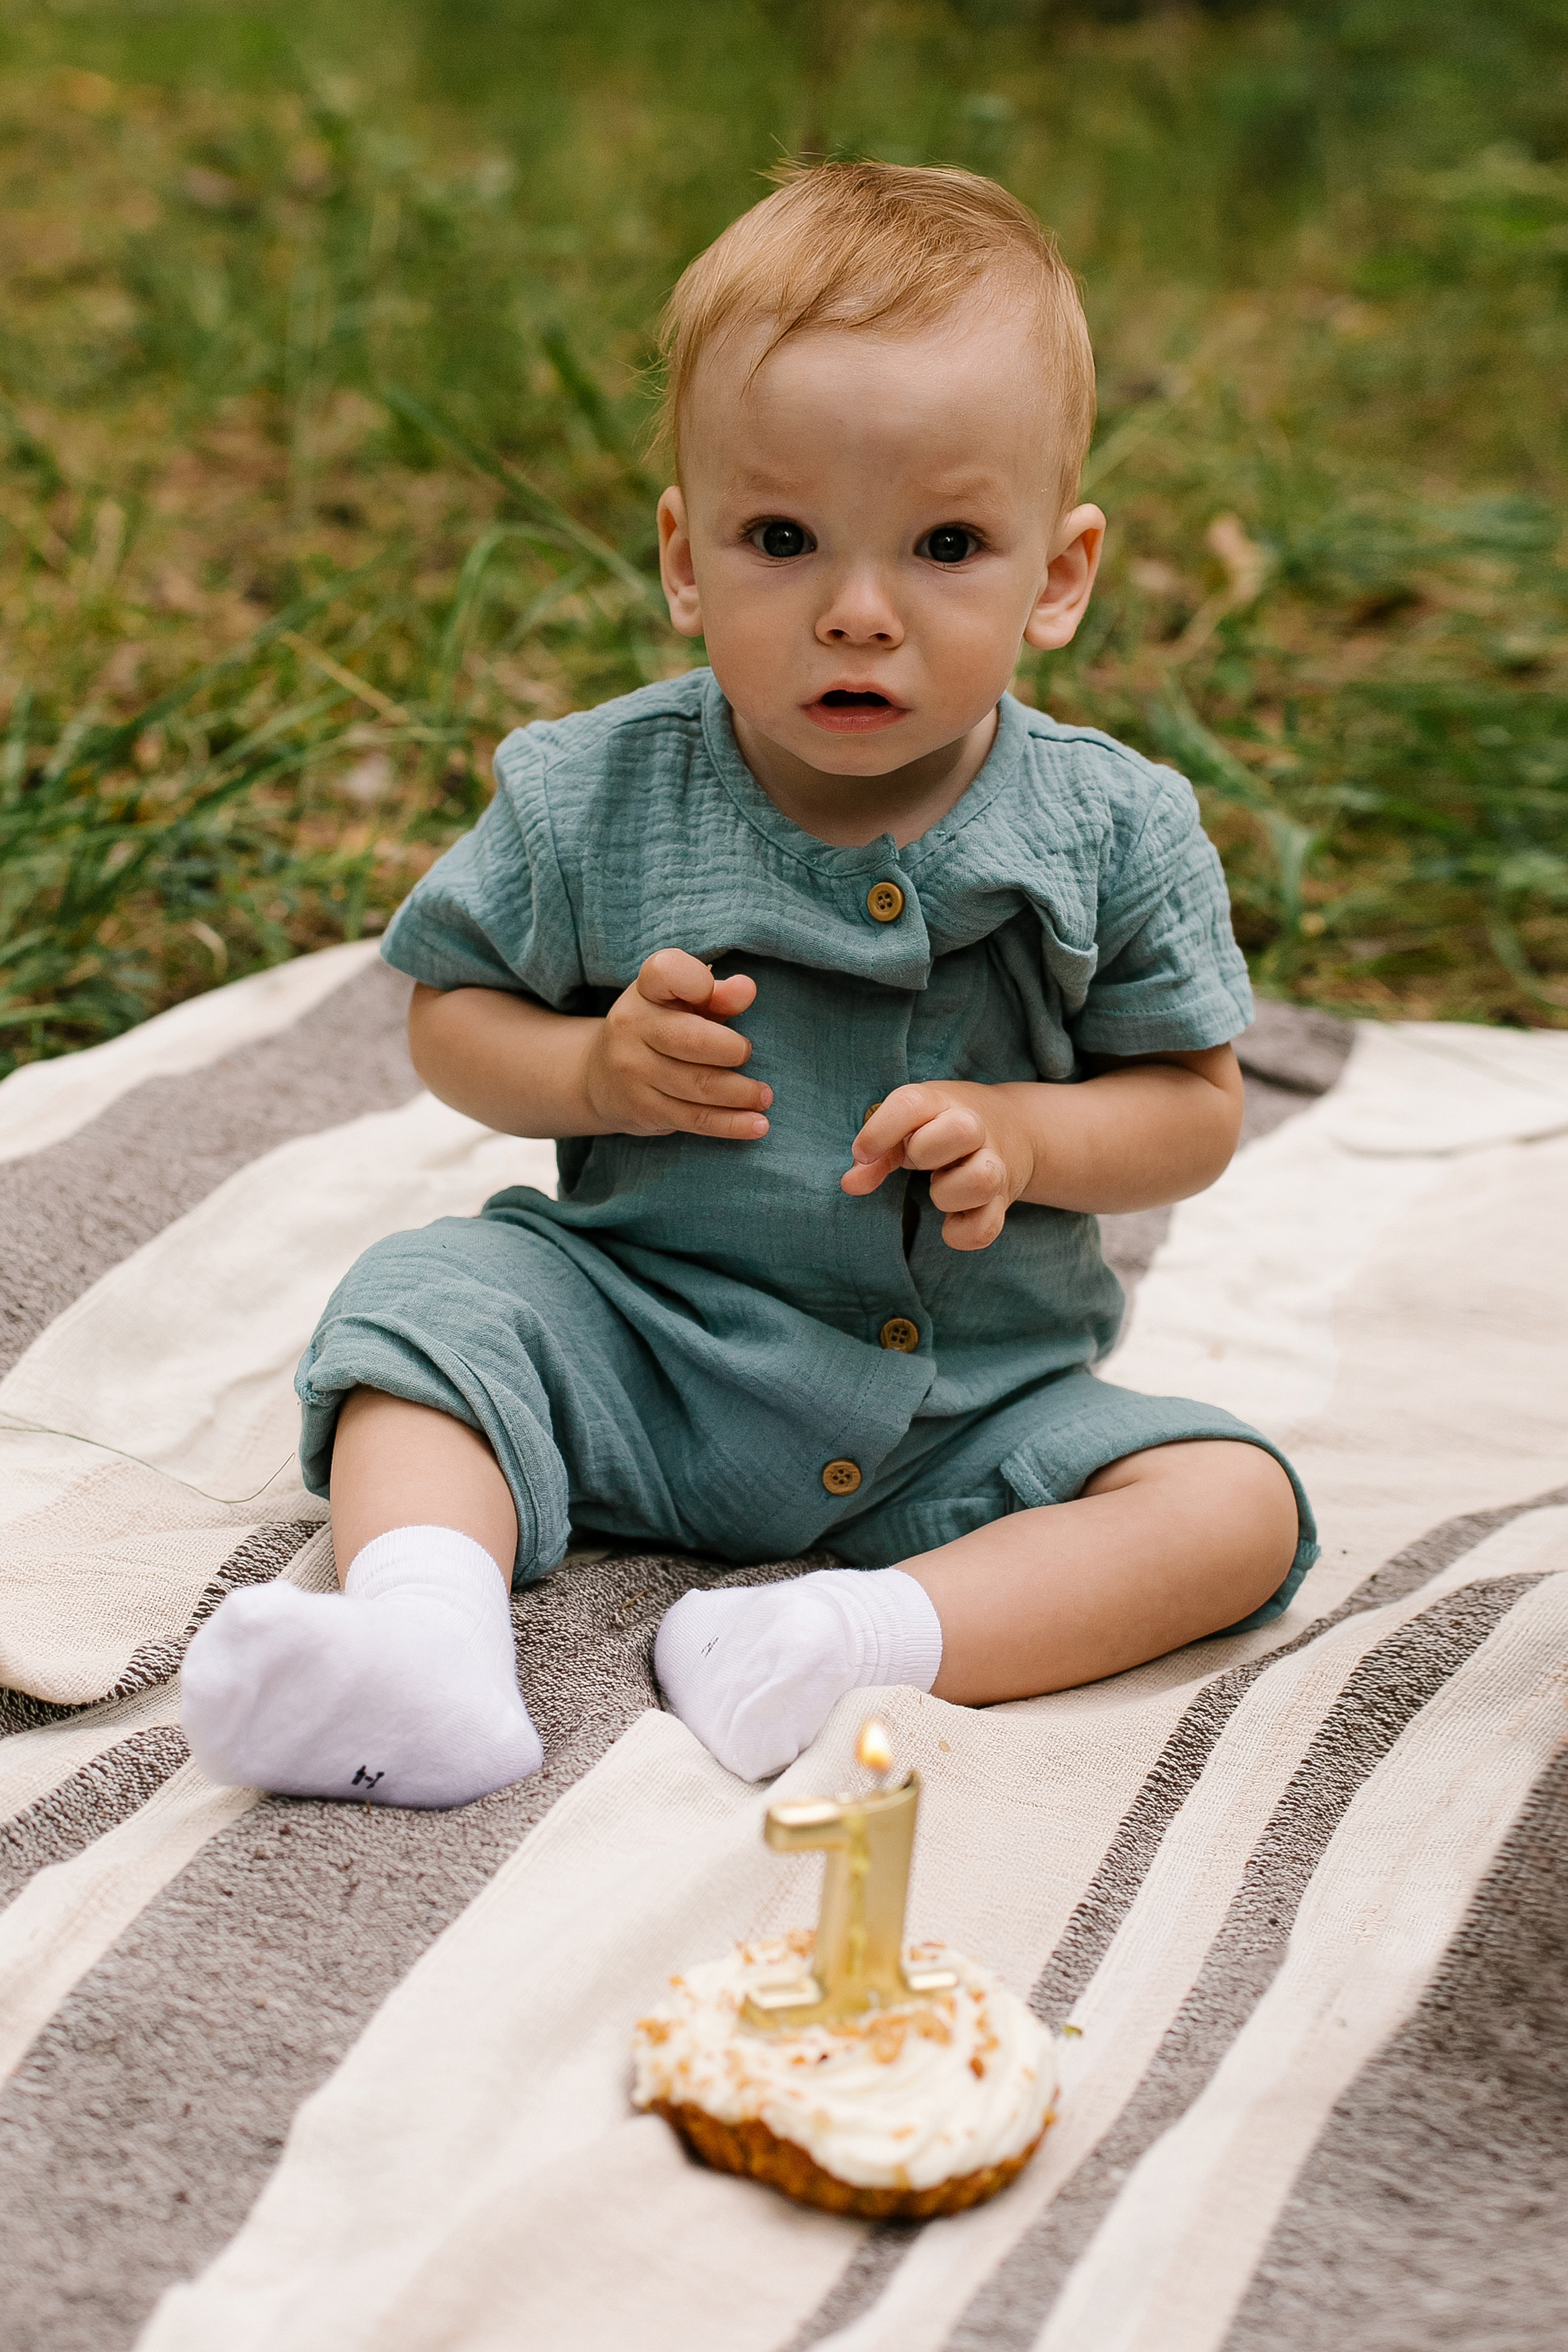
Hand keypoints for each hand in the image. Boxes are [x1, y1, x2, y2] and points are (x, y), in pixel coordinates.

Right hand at [584, 949, 771, 1139]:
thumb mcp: (681, 1003)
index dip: (695, 981)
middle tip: (748, 1053)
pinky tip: (758, 1125)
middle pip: (693, 1040)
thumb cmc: (659, 1029)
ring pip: (699, 1085)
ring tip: (764, 1095)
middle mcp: (633, 1027)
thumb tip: (747, 989)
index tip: (711, 992)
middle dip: (732, 1050)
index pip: (666, 972)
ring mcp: (635, 1072)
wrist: (600, 1078)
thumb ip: (716, 995)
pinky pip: (695, 1119)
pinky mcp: (644, 1110)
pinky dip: (732, 1124)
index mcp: (645, 991)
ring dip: (741, 1093)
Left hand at [840, 1081, 1035, 1250]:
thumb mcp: (910, 1127)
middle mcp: (976, 1128)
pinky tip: (950, 1222)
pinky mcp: (1003, 1200)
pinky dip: (961, 1233)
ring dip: (948, 1194)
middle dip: (927, 1152)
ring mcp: (995, 1164)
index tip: (862, 1154)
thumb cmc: (942, 1128)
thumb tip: (850, 1184)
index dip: (881, 1130)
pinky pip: (986, 1227)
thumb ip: (877, 1155)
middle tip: (918, 1161)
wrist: (1018, 1129)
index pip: (912, 1104)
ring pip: (982, 1179)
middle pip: (962, 1130)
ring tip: (939, 1187)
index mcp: (941, 1102)